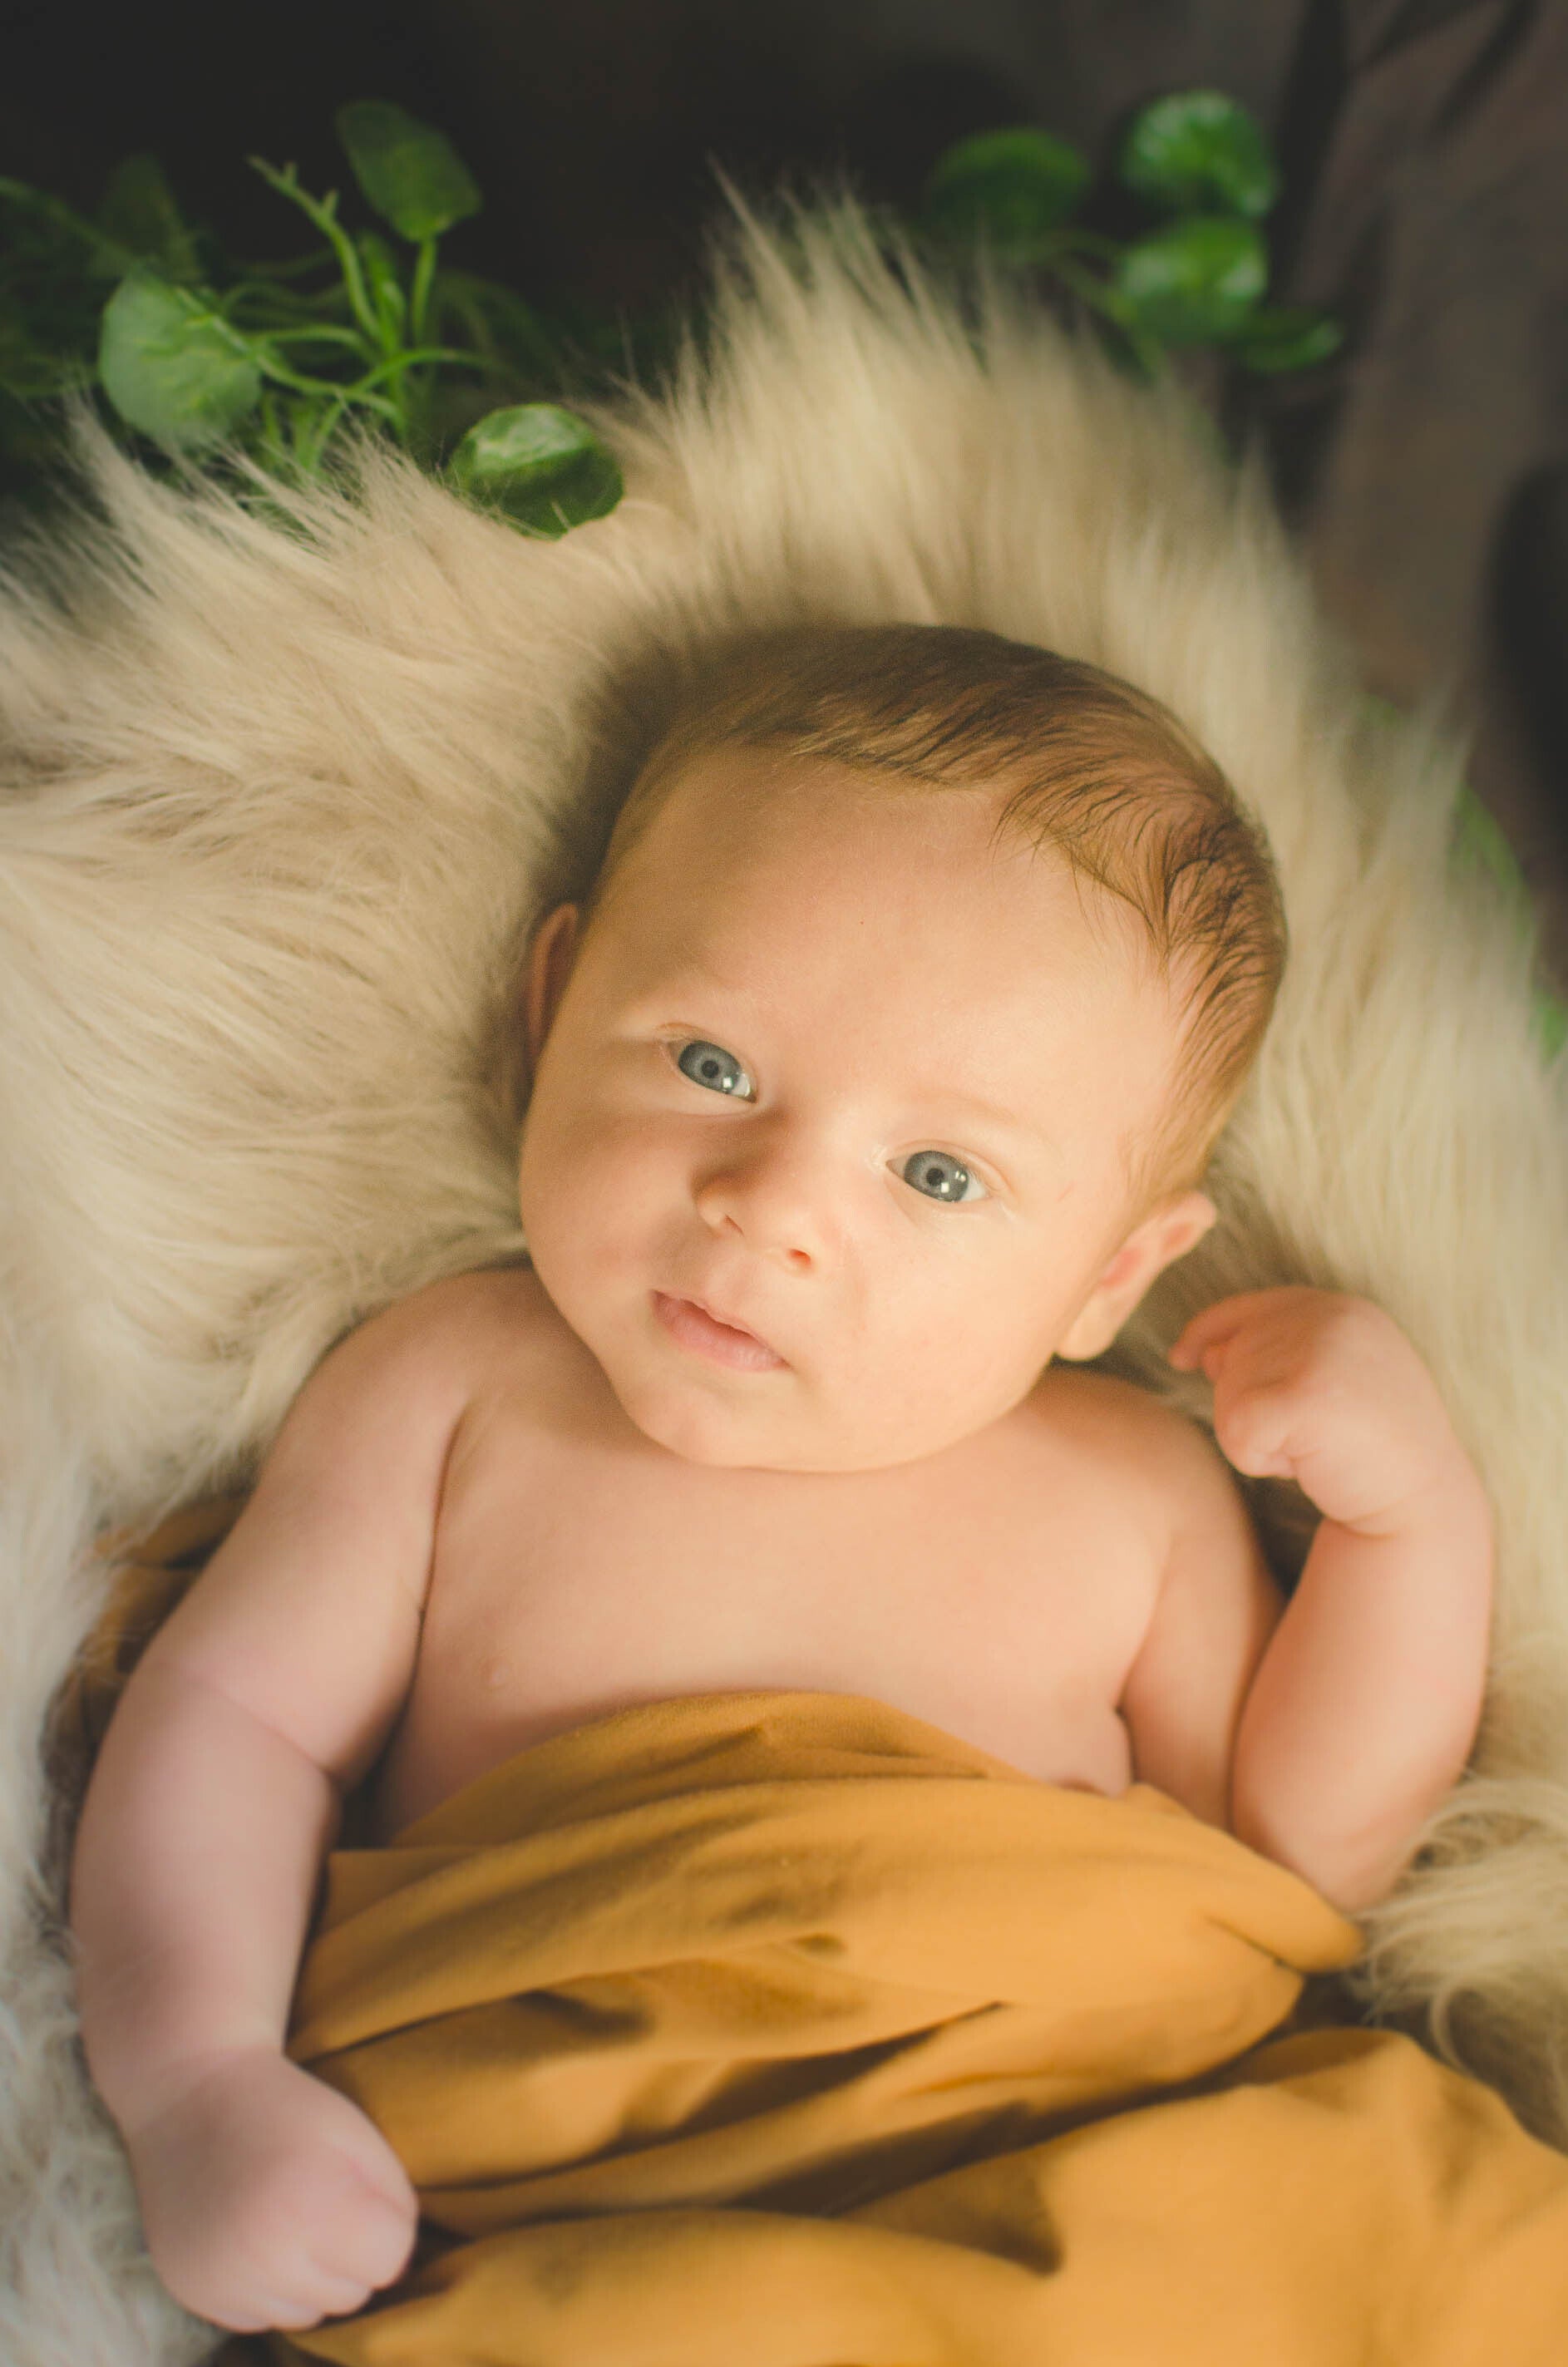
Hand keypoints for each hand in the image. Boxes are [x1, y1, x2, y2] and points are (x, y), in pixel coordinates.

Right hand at [124, 2042, 418, 2332]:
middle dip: (347, 2255)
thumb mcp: (360, 2137)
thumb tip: (398, 2268)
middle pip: (350, 2294)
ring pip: (306, 2313)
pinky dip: (266, 2287)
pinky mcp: (195, 2293)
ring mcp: (224, 2283)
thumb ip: (395, 2205)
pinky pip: (260, 2316)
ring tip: (284, 2218)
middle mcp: (264, 2258)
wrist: (188, 2094)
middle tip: (318, 2198)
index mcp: (313, 2206)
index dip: (384, 2225)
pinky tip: (251, 2236)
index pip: (389, 2260)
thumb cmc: (288, 2107)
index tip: (360, 2192)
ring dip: (308, 2277)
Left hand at [1168, 1287, 1467, 1534]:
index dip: (1206, 1332)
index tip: (1184, 1358)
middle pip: (1231, 1355)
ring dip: (1258, 1437)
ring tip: (1315, 1450)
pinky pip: (1238, 1430)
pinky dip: (1259, 1461)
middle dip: (1250, 1406)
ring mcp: (1322, 1351)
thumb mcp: (1327, 1384)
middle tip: (1310, 1439)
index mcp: (1341, 1308)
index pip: (1247, 1307)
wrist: (1424, 1508)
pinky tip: (1306, 1467)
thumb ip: (1273, 1356)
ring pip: (1229, 1395)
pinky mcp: (1307, 1394)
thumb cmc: (1370, 1451)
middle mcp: (1333, 1316)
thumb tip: (1206, 1354)